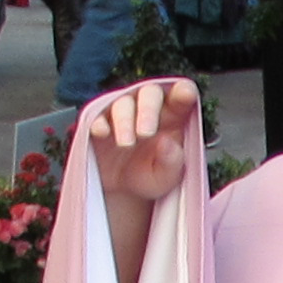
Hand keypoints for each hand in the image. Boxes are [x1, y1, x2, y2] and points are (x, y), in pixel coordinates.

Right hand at [88, 76, 199, 205]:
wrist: (121, 191)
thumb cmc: (151, 176)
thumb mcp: (167, 178)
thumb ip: (172, 162)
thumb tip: (167, 143)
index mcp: (173, 116)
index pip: (181, 95)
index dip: (183, 91)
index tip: (185, 95)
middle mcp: (148, 108)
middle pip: (150, 93)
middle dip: (148, 110)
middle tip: (146, 133)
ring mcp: (122, 112)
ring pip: (123, 103)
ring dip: (124, 121)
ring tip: (126, 144)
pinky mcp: (99, 121)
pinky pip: (97, 114)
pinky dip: (99, 122)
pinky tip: (102, 132)